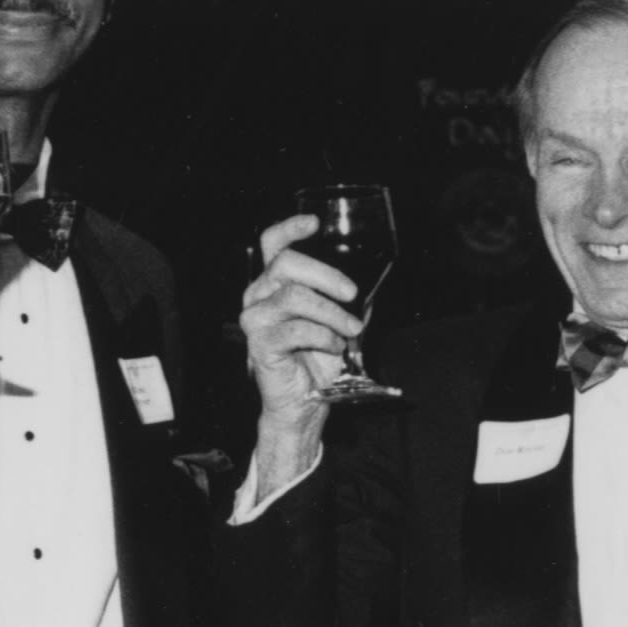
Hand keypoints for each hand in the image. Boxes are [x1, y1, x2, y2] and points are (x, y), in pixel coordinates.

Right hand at [240, 214, 362, 430]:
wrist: (305, 403)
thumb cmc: (318, 359)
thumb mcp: (337, 320)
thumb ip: (345, 297)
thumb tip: (372, 278)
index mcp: (274, 283)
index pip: (272, 244)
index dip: (290, 228)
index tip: (315, 223)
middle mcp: (258, 296)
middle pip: (286, 264)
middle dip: (326, 274)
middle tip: (352, 293)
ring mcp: (255, 320)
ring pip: (294, 297)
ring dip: (331, 312)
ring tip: (351, 330)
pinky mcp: (259, 344)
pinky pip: (295, 329)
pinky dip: (323, 336)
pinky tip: (335, 346)